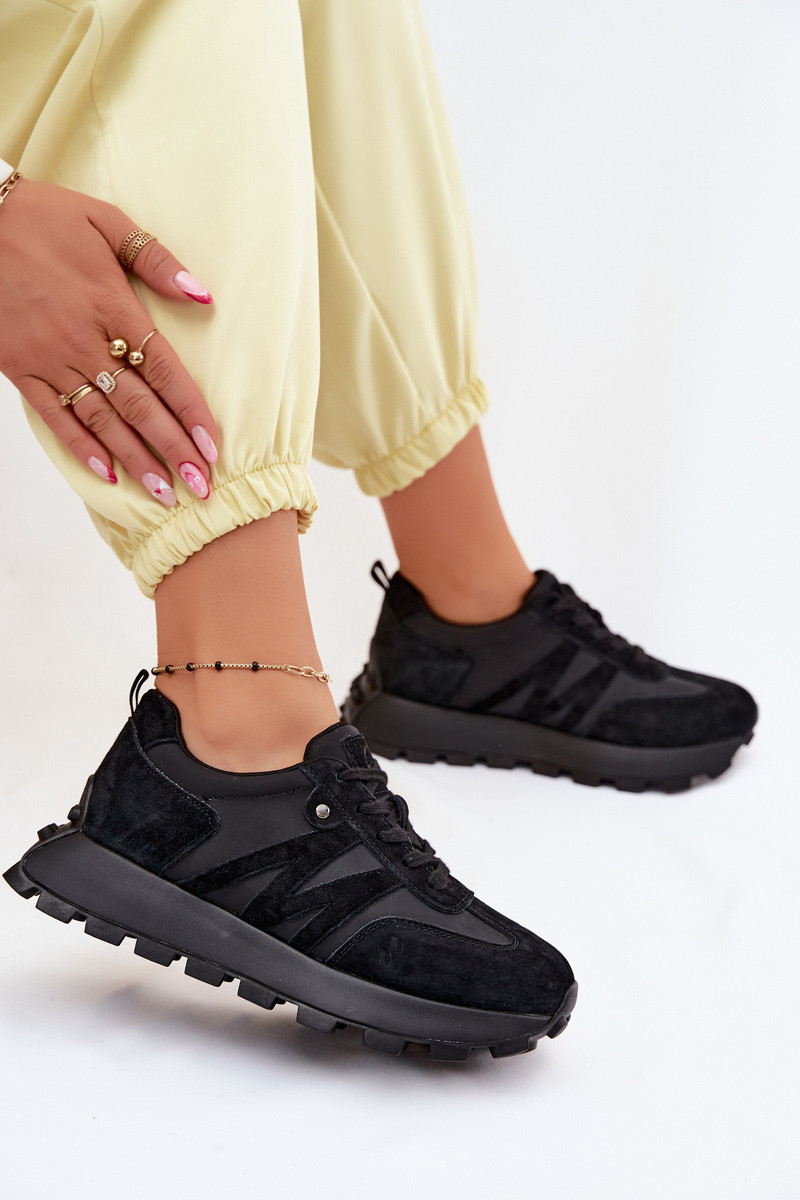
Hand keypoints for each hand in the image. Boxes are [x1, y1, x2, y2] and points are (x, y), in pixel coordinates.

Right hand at [0, 178, 217, 504]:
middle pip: (138, 406)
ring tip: (165, 493)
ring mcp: (49, 358)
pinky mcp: (19, 368)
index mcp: (111, 304)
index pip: (163, 370)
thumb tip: (203, 296)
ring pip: (102, 420)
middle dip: (172, 449)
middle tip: (201, 487)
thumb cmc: (41, 217)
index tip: (213, 446)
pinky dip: (81, 447)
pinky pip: (55, 416)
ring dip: (135, 460)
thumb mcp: (105, 221)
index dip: (190, 411)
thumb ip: (155, 260)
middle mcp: (84, 340)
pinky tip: (107, 474)